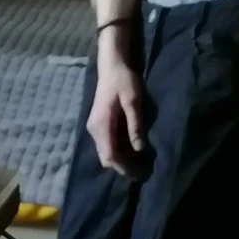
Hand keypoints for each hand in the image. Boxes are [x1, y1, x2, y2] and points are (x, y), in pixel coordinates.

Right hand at [87, 55, 144, 176]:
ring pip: (107, 152)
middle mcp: (94, 130)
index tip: (140, 174)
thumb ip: (135, 125)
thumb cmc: (123, 80)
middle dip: (123, 167)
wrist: (112, 65)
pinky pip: (108, 144)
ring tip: (141, 163)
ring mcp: (95, 127)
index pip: (109, 156)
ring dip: (122, 159)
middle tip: (144, 171)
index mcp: (101, 125)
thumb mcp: (133, 101)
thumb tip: (140, 149)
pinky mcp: (100, 124)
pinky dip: (119, 150)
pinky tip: (133, 150)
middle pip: (106, 157)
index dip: (124, 168)